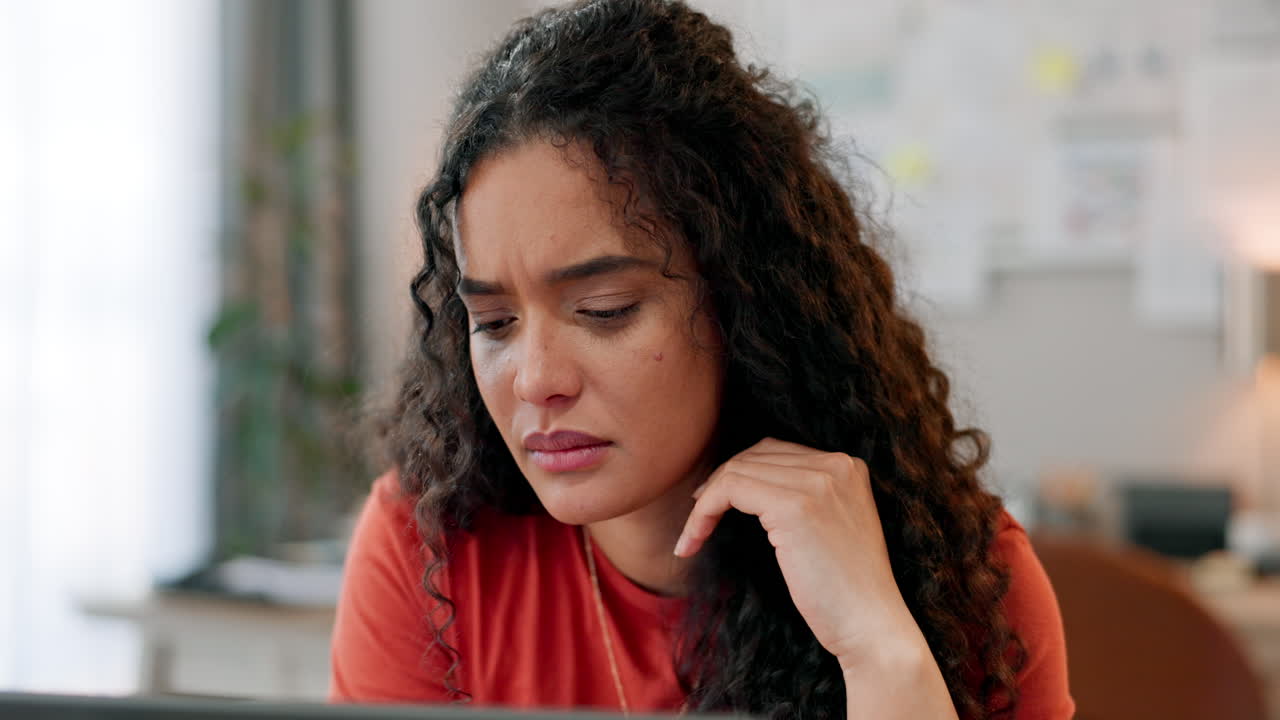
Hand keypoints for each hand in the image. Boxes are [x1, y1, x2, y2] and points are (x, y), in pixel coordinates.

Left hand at [673, 437, 921, 668]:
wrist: (872, 625)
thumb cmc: (846, 590)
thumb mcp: (830, 527)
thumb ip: (803, 496)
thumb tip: (744, 484)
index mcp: (848, 465)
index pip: (776, 451)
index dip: (738, 474)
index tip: (712, 505)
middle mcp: (836, 464)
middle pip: (754, 455)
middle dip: (718, 484)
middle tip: (697, 519)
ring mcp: (817, 481)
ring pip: (736, 471)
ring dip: (704, 505)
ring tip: (691, 537)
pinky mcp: (795, 506)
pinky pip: (729, 490)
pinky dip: (702, 514)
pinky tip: (692, 541)